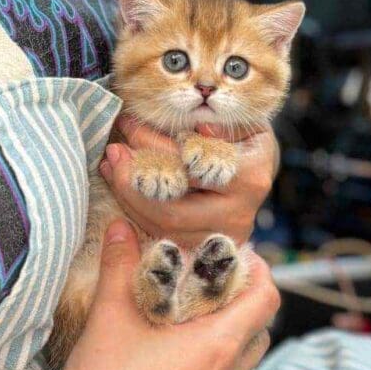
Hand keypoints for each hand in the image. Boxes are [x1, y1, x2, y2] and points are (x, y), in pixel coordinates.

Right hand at [29, 221, 278, 369]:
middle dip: (244, 299)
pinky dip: (215, 361)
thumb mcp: (109, 317)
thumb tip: (120, 226)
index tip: (234, 254)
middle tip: (210, 279)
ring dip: (231, 332)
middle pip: (260, 328)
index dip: (258, 270)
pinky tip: (173, 354)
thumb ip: (119, 266)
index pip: (267, 299)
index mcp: (218, 347)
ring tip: (192, 314)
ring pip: (243, 360)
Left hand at [99, 116, 277, 247]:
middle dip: (133, 184)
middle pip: (172, 211)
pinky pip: (162, 234)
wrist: (258, 173)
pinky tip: (121, 185)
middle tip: (113, 153)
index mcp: (249, 179)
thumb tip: (200, 127)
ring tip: (111, 166)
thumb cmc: (245, 141)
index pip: (190, 165)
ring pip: (163, 227)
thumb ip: (223, 122)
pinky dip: (137, 209)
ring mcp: (220, 237)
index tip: (127, 125)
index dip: (153, 147)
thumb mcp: (244, 122)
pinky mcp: (205, 247)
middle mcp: (237, 216)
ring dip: (129, 197)